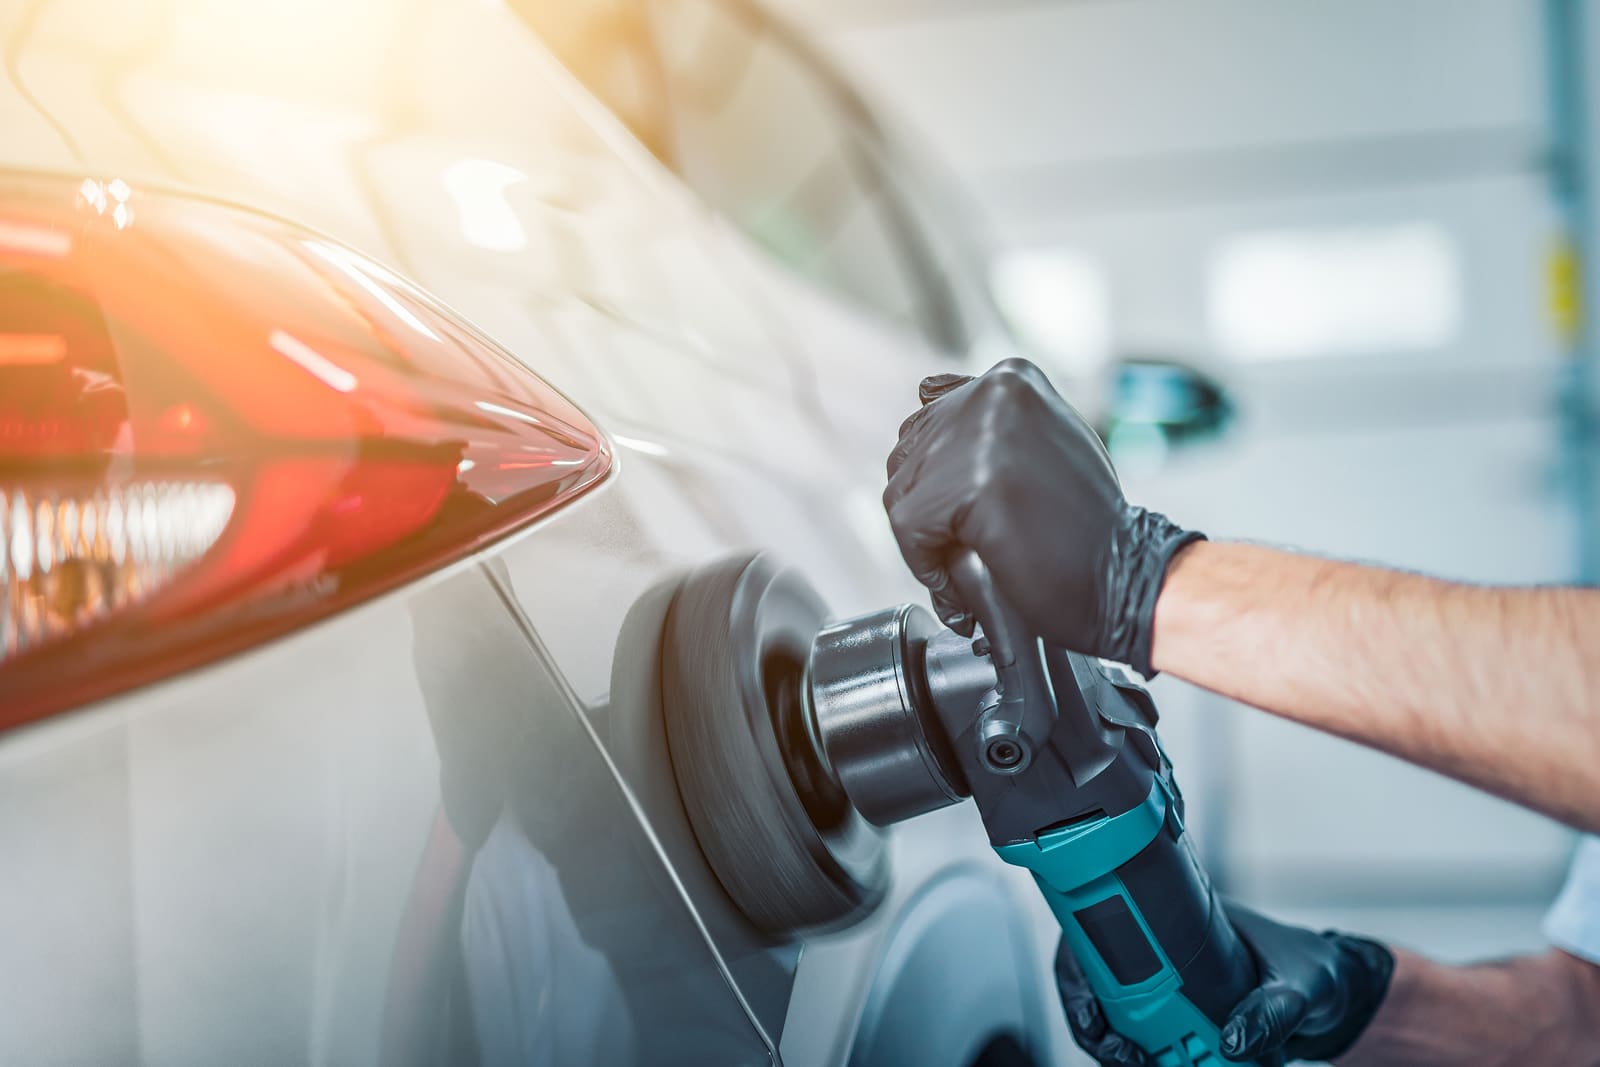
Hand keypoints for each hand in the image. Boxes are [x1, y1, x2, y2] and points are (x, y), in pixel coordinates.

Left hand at [882, 359, 1201, 674]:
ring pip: (902, 491)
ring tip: (974, 560)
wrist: (1125, 578)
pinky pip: (908, 527)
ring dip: (927, 539)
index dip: (937, 482)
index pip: (925, 421)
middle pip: (907, 455)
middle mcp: (995, 391)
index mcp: (1011, 377)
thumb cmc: (1088, 527)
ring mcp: (982, 432)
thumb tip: (925, 392)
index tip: (969, 514)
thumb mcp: (1039, 444)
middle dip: (928, 509)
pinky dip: (925, 563)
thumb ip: (987, 419)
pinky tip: (963, 577)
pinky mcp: (971, 481)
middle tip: (971, 544)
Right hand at [1054, 904, 1395, 1065]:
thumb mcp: (1301, 984)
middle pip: (1094, 989)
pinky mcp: (1185, 1027)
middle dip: (1098, 1031)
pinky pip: (1150, 1048)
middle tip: (1128, 1058)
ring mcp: (1170, 992)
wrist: (1339, 994)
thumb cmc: (1314, 968)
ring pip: (1116, 1024)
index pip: (1097, 935)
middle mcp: (1161, 954)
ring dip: (1123, 1052)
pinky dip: (1152, 1063)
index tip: (1092, 1017)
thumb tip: (1232, 1042)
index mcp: (1174, 921)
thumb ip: (1272, 1011)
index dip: (1077, 976)